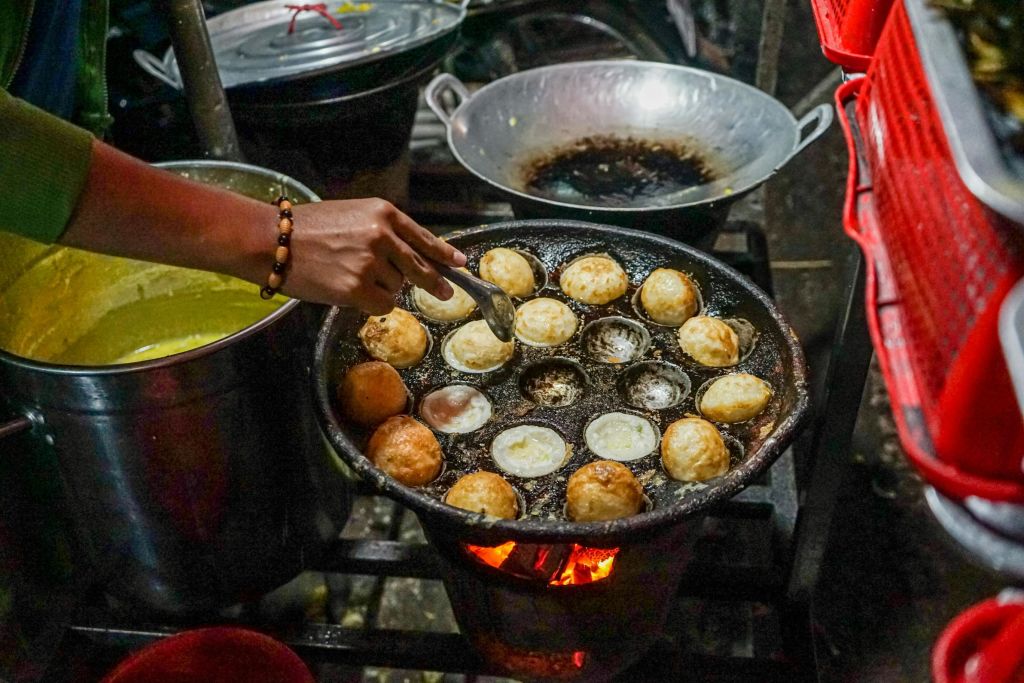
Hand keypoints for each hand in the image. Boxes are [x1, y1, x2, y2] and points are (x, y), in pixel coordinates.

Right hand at [283, 199, 466, 313]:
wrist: (272, 241)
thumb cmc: (306, 229)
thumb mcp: (352, 216)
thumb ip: (383, 233)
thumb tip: (410, 258)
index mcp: (383, 213)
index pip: (423, 237)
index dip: (444, 253)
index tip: (460, 263)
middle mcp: (383, 236)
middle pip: (420, 267)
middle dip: (434, 282)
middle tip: (445, 293)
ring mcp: (372, 263)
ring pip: (397, 288)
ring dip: (382, 289)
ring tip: (349, 275)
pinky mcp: (359, 288)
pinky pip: (383, 305)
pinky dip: (372, 305)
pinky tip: (351, 293)